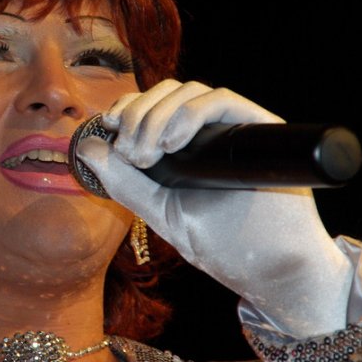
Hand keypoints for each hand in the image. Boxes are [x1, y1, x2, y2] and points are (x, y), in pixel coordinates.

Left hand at [77, 79, 354, 337]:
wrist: (274, 269)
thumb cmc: (223, 245)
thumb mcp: (161, 213)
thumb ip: (125, 184)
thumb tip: (87, 148)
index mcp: (186, 147)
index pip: (153, 105)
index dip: (128, 106)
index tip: (109, 125)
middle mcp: (210, 132)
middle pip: (166, 93)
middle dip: (138, 114)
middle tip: (132, 153)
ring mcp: (235, 129)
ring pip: (189, 91)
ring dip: (158, 115)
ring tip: (149, 154)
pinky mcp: (261, 129)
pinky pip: (222, 100)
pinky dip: (190, 114)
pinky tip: (173, 143)